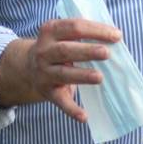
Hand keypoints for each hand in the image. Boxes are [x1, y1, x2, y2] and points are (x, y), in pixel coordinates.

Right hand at [2, 18, 120, 122]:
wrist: (26, 67)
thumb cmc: (56, 47)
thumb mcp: (62, 35)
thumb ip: (82, 34)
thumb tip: (115, 39)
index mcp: (51, 31)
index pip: (74, 27)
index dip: (95, 30)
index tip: (116, 35)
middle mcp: (44, 51)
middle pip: (66, 50)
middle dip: (87, 51)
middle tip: (107, 53)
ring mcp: (44, 72)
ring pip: (63, 74)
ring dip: (82, 75)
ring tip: (100, 77)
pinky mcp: (47, 92)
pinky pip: (60, 101)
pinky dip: (72, 110)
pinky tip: (84, 116)